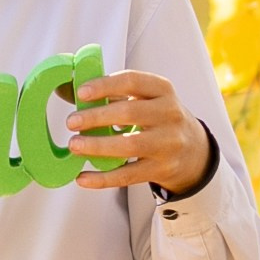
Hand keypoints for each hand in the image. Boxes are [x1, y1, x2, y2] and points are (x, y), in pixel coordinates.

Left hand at [68, 72, 215, 194]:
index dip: (105, 86)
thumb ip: (112, 93)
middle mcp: (170, 114)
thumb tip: (65, 89)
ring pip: (130, 145)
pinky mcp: (162, 169)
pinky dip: (103, 178)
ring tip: (74, 145)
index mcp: (162, 90)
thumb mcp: (146, 99)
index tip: (81, 93)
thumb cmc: (158, 118)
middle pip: (130, 113)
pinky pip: (128, 175)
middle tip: (71, 122)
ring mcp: (168, 144)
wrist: (194, 150)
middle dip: (97, 117)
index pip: (133, 81)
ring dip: (98, 146)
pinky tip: (83, 177)